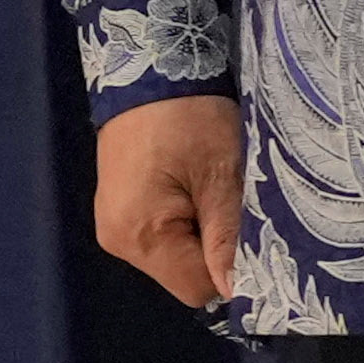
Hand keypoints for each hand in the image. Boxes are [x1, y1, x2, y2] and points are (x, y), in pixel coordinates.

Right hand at [91, 96, 244, 312]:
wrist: (149, 70)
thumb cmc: (188, 118)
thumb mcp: (221, 175)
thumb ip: (228, 239)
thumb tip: (239, 292)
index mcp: (139, 235)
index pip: (197, 289)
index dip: (230, 271)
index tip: (250, 237)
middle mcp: (117, 240)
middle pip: (182, 276)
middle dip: (214, 252)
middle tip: (231, 206)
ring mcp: (113, 226)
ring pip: (174, 259)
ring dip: (200, 237)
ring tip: (211, 193)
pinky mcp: (118, 211)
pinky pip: (160, 239)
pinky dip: (184, 225)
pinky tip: (193, 191)